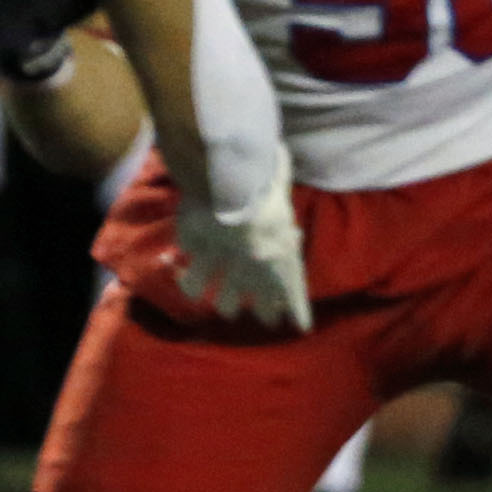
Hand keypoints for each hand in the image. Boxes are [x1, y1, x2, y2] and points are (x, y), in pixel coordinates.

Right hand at [173, 146, 311, 332]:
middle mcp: (253, 264)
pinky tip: (189, 286)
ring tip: (226, 310)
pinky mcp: (197, 252)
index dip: (297, 310)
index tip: (302, 327)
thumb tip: (282, 163)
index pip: (292, 290)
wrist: (224, 182)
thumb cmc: (259, 180)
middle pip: (259, 299)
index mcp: (280, 251)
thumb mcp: (279, 186)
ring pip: (223, 297)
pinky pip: (192, 276)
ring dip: (225, 304)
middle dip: (265, 312)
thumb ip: (282, 186)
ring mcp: (223, 261)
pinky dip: (190, 282)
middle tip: (267, 320)